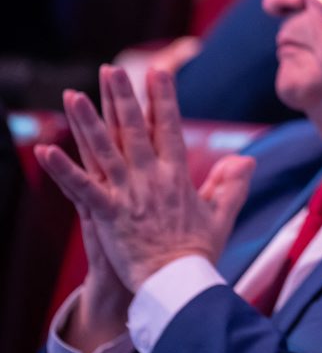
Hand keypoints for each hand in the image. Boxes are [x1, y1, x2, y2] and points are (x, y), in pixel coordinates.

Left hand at [36, 65, 253, 291]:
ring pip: (105, 150)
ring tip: (73, 95)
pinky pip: (81, 188)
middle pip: (135, 129)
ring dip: (87, 121)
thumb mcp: (222, 214)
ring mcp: (128, 194)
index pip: (171, 128)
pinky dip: (62, 170)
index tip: (158, 71)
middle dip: (123, 96)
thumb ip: (232, 184)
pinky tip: (45, 149)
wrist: (180, 283)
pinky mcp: (108, 214)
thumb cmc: (199, 251)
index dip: (163, 98)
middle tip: (111, 69)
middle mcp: (152, 178)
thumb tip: (245, 160)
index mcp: (178, 176)